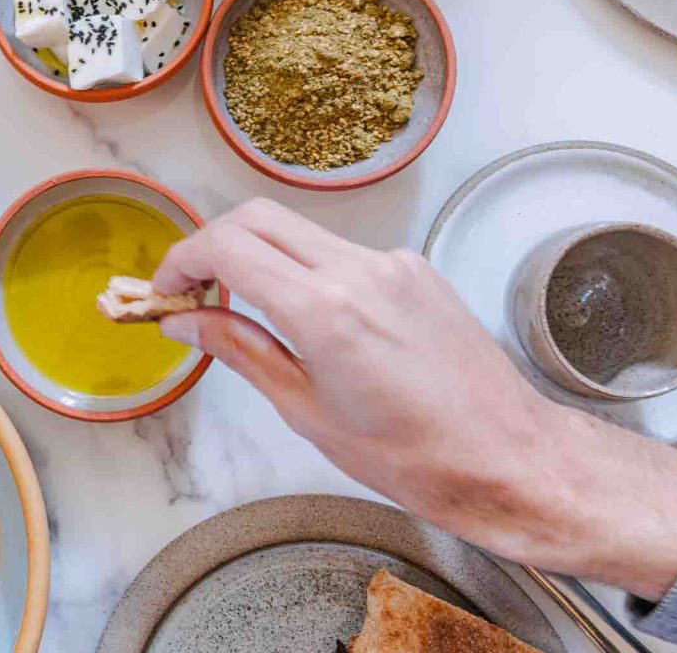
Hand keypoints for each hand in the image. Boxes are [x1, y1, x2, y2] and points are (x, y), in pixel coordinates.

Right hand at [153, 199, 676, 598]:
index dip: (182, 260)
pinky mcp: (416, 271)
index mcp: (324, 310)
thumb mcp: (307, 412)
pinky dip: (309, 270)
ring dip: (262, 256)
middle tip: (193, 290)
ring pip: (301, 232)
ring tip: (245, 310)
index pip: (228, 246)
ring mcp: (393, 264)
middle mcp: (359, 270)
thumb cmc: (413, 457)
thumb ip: (242, 352)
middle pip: (258, 218)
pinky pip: (344, 253)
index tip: (167, 291)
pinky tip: (310, 320)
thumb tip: (188, 323)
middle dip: (213, 244)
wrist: (509, 457)